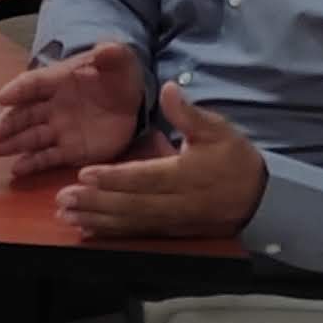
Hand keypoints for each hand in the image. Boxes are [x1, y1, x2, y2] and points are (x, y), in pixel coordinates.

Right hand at [0, 42, 144, 181]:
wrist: (131, 101)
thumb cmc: (117, 76)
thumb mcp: (119, 59)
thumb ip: (111, 54)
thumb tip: (105, 50)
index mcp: (58, 80)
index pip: (33, 83)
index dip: (18, 90)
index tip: (2, 98)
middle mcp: (52, 106)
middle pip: (25, 114)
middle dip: (8, 122)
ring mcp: (60, 130)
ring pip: (32, 137)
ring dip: (13, 144)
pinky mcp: (70, 150)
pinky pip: (48, 157)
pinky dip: (33, 163)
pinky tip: (17, 169)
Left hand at [57, 81, 269, 240]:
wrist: (259, 198)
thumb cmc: (234, 159)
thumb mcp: (217, 130)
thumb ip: (189, 113)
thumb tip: (169, 88)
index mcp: (186, 175)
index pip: (145, 177)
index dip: (114, 178)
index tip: (85, 174)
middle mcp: (176, 202)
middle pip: (131, 205)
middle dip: (95, 202)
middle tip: (62, 198)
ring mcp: (172, 221)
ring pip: (130, 222)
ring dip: (96, 220)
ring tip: (65, 215)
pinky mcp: (169, 232)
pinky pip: (136, 234)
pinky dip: (110, 233)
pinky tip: (86, 230)